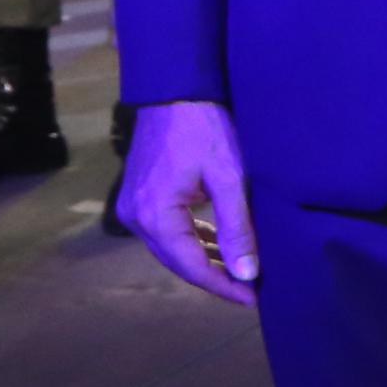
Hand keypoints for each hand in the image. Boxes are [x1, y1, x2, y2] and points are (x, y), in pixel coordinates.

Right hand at [116, 97, 259, 304]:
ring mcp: (133, 206)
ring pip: (173, 248)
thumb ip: (237, 227)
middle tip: (252, 288)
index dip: (224, 286)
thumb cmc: (203, 126)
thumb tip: (248, 273)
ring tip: (242, 271)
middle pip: (179, 262)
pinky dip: (193, 240)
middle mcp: (135, 217)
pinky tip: (218, 245)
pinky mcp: (139, 196)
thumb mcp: (229, 177)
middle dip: (216, 277)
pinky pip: (168, 230)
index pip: (192, 267)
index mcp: (154, 215)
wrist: (174, 88)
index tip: (254, 298)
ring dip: (205, 259)